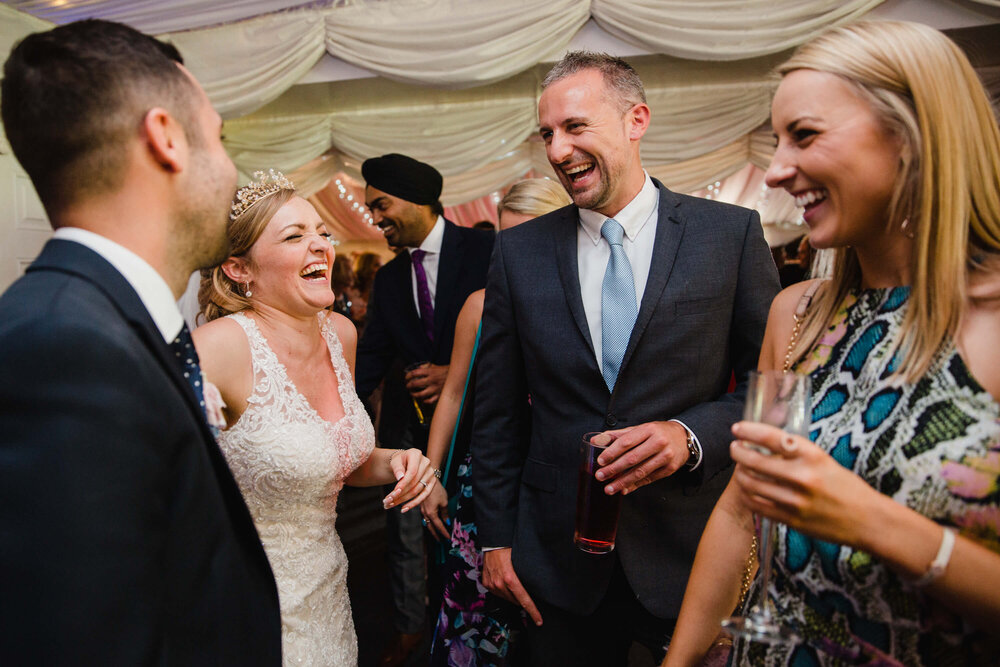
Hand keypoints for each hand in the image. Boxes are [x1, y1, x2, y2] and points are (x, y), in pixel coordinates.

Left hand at [383, 448, 434, 512]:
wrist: (405, 462)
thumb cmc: (399, 461)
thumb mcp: (395, 461)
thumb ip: (397, 468)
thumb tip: (400, 478)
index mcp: (416, 454)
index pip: (412, 472)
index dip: (403, 484)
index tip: (394, 493)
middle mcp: (426, 463)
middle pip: (414, 483)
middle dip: (401, 494)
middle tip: (388, 501)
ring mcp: (431, 473)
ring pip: (417, 490)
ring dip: (404, 500)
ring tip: (391, 505)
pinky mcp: (432, 482)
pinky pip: (424, 495)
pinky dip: (414, 503)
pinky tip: (404, 508)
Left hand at [404, 363, 448, 403]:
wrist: (457, 376)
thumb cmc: (446, 371)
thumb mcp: (435, 366)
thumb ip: (426, 366)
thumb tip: (418, 368)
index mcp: (430, 372)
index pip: (414, 373)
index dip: (408, 376)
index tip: (406, 378)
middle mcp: (432, 380)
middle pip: (415, 384)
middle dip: (408, 386)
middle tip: (407, 386)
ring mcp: (435, 388)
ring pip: (421, 394)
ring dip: (414, 394)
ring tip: (412, 394)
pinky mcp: (439, 394)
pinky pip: (430, 400)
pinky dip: (425, 401)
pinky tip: (423, 400)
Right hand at [420, 480, 450, 540]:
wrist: (427, 480)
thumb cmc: (436, 490)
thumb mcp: (444, 501)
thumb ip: (445, 513)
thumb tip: (446, 521)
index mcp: (431, 514)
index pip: (439, 526)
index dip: (444, 533)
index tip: (448, 538)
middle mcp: (425, 513)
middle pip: (430, 527)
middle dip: (436, 534)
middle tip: (440, 540)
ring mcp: (422, 510)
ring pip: (426, 522)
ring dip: (432, 528)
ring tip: (436, 533)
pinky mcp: (421, 506)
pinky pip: (425, 517)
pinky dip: (429, 522)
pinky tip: (432, 522)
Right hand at [482, 548, 542, 625]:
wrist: (494, 542)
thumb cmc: (510, 549)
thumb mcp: (522, 563)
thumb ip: (527, 577)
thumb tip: (536, 587)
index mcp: (511, 579)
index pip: (525, 601)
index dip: (533, 612)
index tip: (539, 621)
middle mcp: (500, 584)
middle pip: (516, 601)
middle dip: (523, 601)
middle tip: (528, 595)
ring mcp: (492, 584)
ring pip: (506, 598)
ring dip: (513, 596)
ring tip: (516, 586)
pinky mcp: (487, 583)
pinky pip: (497, 592)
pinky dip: (503, 591)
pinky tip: (506, 584)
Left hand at [594, 421, 689, 494]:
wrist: (683, 438)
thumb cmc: (657, 433)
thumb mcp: (639, 429)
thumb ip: (617, 435)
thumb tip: (595, 441)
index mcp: (648, 429)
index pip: (627, 442)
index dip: (612, 452)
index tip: (601, 461)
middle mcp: (659, 442)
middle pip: (633, 458)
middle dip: (614, 469)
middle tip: (600, 476)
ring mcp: (666, 456)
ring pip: (641, 472)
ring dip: (623, 482)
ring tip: (609, 488)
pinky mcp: (670, 469)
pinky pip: (649, 479)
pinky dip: (635, 485)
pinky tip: (624, 489)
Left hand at [729, 420, 881, 547]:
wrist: (867, 520)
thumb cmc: (844, 486)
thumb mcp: (823, 460)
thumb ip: (796, 453)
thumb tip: (765, 441)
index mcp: (813, 457)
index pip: (772, 438)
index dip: (750, 431)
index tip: (737, 428)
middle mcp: (803, 477)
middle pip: (755, 461)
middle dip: (738, 452)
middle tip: (734, 448)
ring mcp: (795, 501)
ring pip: (751, 484)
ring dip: (740, 474)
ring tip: (740, 468)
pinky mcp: (791, 520)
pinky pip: (757, 505)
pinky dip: (747, 495)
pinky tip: (747, 489)